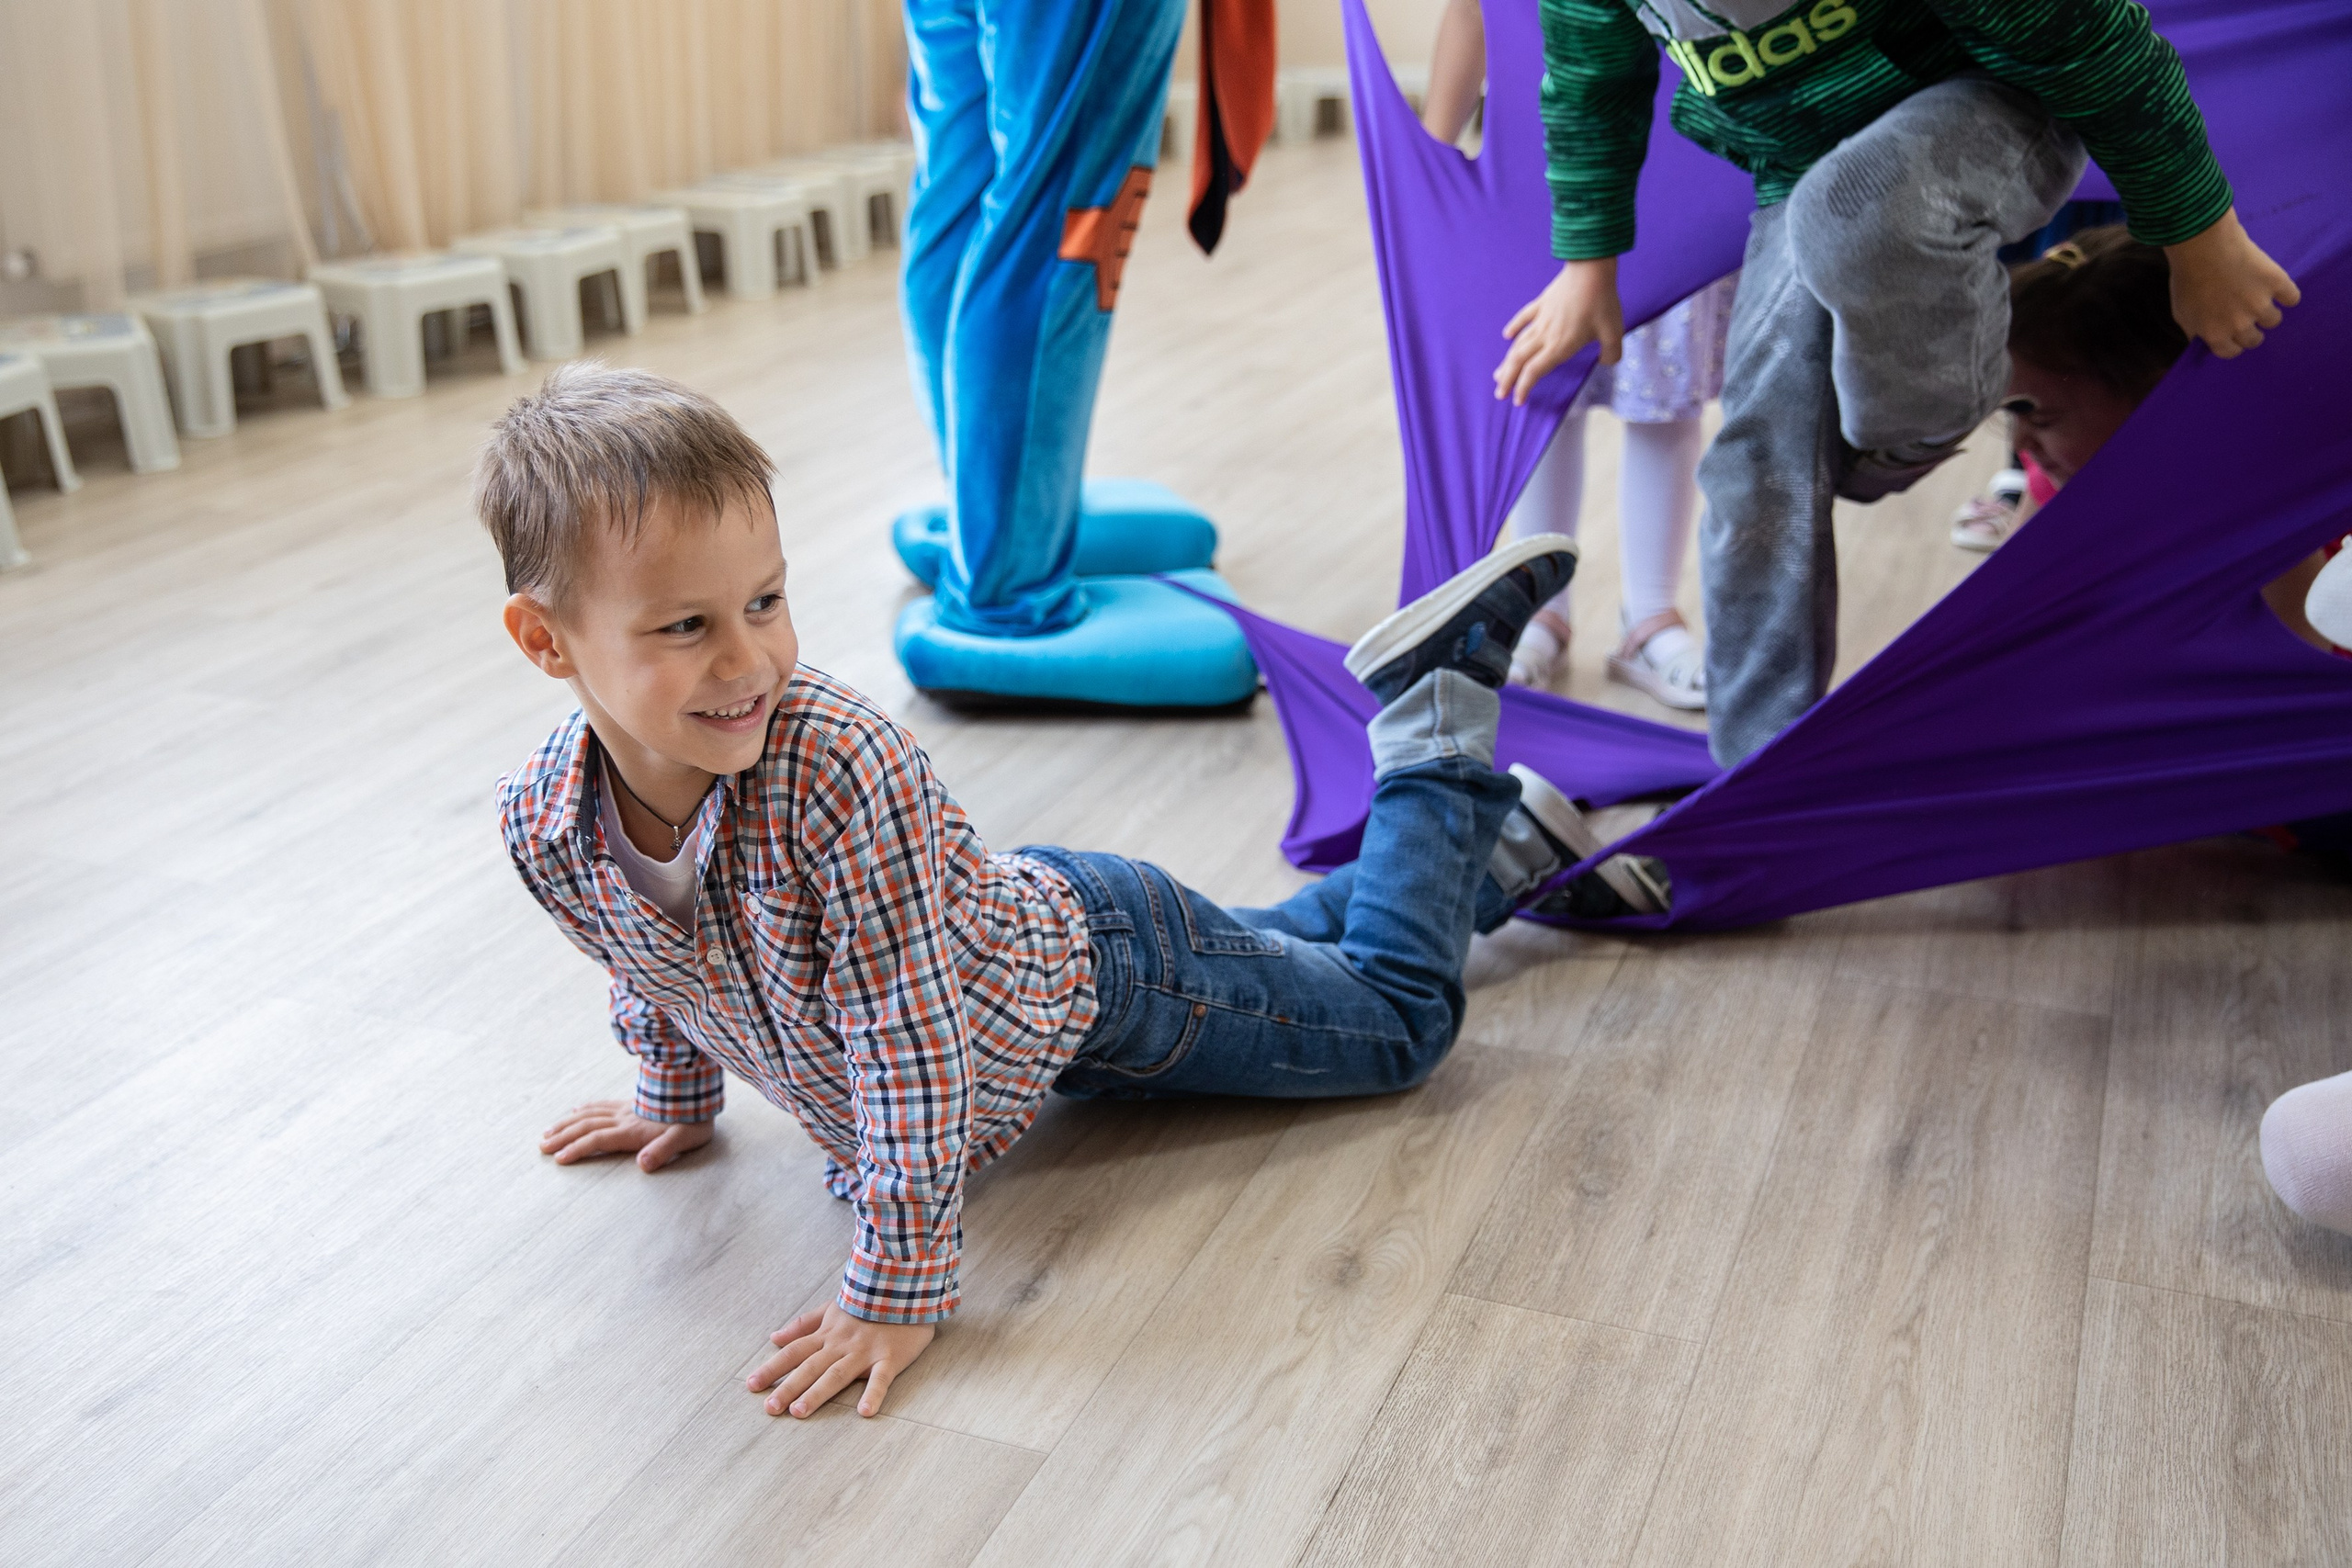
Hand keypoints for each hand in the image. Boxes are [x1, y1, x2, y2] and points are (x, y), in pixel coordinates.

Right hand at [537, 1099, 712, 1170]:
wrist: (698, 1091)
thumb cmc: (694, 1120)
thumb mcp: (685, 1139)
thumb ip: (663, 1151)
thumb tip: (643, 1164)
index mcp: (633, 1130)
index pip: (599, 1139)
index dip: (578, 1148)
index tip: (559, 1159)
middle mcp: (624, 1118)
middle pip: (586, 1126)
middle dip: (563, 1137)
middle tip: (541, 1147)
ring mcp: (625, 1109)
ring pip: (589, 1114)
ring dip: (567, 1123)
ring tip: (548, 1132)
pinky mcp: (630, 1103)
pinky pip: (601, 1104)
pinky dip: (585, 1108)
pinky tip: (575, 1111)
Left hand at [748, 1300, 935, 1418]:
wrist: (905, 1285)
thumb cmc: (869, 1301)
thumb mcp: (832, 1307)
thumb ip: (804, 1324)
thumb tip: (774, 1337)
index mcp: (827, 1333)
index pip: (794, 1352)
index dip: (772, 1368)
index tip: (751, 1385)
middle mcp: (841, 1344)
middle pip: (810, 1367)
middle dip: (788, 1387)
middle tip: (769, 1408)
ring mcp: (865, 1351)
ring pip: (837, 1374)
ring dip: (818, 1393)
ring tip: (799, 1412)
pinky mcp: (890, 1358)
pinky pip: (881, 1378)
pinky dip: (873, 1394)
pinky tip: (864, 1412)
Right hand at [1495, 257, 1622, 404]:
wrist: (1590, 270)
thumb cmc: (1602, 302)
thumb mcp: (1614, 332)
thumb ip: (1612, 352)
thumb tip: (1607, 362)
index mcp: (1560, 346)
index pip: (1535, 371)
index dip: (1524, 388)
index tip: (1518, 401)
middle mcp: (1545, 335)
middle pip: (1519, 361)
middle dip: (1507, 379)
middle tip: (1499, 394)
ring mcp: (1541, 319)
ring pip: (1518, 344)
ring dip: (1507, 361)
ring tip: (1498, 373)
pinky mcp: (1541, 304)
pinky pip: (1523, 318)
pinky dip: (1514, 328)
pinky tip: (1507, 336)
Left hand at [2166, 208, 2298, 358]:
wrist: (2203, 246)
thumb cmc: (2187, 278)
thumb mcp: (2181, 312)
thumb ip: (2195, 331)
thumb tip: (2202, 344)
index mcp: (2216, 334)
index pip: (2231, 353)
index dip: (2232, 343)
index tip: (2232, 333)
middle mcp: (2240, 325)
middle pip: (2255, 340)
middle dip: (2251, 330)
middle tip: (2246, 315)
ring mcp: (2261, 304)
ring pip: (2274, 320)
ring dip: (2268, 312)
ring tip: (2259, 297)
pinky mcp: (2276, 283)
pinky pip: (2292, 297)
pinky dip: (2288, 294)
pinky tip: (2279, 288)